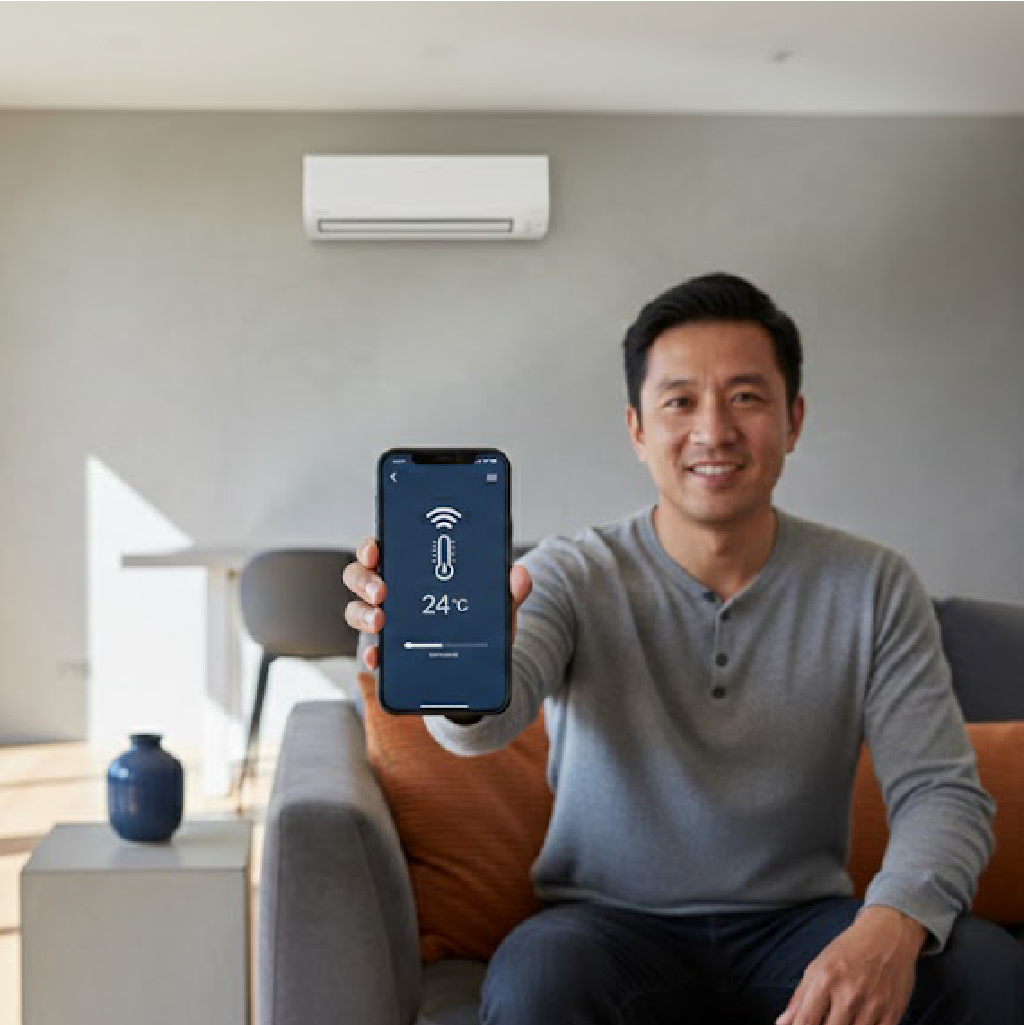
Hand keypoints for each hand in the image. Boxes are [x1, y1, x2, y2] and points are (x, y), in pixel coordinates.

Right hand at [343, 537, 532, 671]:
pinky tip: (377, 659)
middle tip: (382, 592)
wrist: (479, 668)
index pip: (381, 549)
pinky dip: (370, 654)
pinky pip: (369, 651)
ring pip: (356, 610)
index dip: (370, 546)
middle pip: (359, 576)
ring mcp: (384, 620)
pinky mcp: (387, 651)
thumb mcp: (496, 605)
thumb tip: (519, 575)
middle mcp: (390, 591)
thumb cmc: (478, 622)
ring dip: (363, 615)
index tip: (376, 550)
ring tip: (381, 623)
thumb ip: (508, 589)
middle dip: (364, 581)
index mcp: (411, 569)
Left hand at [776, 907, 924, 1024]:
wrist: (888, 936)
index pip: (806, 1020)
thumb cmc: (849, 951)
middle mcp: (848, 994)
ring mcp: (872, 1006)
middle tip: (822, 1022)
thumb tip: (783, 1023)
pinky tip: (857, 1023)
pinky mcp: (892, 1014)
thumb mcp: (818, 966)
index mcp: (825, 980)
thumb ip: (800, 998)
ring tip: (839, 1021)